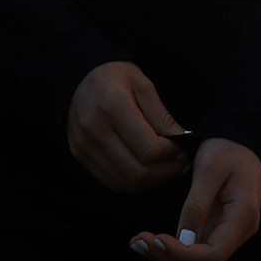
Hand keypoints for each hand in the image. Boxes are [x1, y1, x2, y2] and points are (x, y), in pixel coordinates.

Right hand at [67, 58, 191, 191]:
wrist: (77, 78)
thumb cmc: (115, 77)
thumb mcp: (144, 86)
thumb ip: (163, 117)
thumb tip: (183, 143)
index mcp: (113, 106)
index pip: (150, 150)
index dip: (173, 154)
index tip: (182, 147)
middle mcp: (94, 130)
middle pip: (138, 173)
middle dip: (166, 173)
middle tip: (180, 164)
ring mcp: (84, 146)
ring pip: (126, 183)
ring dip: (152, 181)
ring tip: (165, 168)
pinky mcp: (80, 155)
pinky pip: (112, 182)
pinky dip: (134, 182)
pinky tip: (145, 168)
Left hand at [129, 137, 260, 260]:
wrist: (240, 141)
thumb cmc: (227, 149)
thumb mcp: (209, 170)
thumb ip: (196, 206)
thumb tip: (183, 240)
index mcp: (242, 217)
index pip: (214, 254)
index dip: (183, 255)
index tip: (157, 240)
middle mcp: (239, 231)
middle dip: (170, 258)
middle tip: (139, 242)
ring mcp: (228, 233)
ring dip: (167, 256)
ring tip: (138, 242)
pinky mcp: (216, 229)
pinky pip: (195, 248)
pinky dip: (171, 248)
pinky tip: (150, 240)